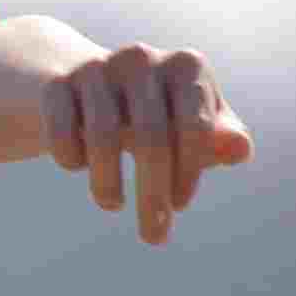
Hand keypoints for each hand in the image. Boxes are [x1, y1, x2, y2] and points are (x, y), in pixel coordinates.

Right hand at [44, 43, 253, 243]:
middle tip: (153, 237)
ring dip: (107, 185)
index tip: (178, 206)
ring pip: (102, 137)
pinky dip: (70, 159)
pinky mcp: (55, 83)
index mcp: (185, 67)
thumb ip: (216, 141)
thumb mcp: (188, 127)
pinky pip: (62, 133)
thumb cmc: (151, 113)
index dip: (187, 172)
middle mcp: (143, 58)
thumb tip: (240, 150)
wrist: (82, 85)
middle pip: (151, 137)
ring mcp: (97, 67)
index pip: (193, 127)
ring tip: (113, 205)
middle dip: (152, 193)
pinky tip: (77, 167)